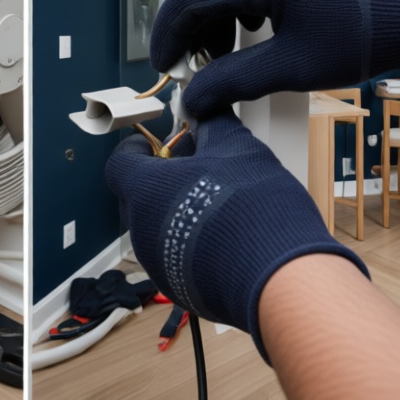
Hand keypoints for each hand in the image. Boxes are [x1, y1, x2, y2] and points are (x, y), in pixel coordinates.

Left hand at [105, 109, 366, 359]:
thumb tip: (208, 112)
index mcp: (145, 191)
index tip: (152, 143)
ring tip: (213, 199)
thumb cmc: (253, 210)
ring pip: (156, 228)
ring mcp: (158, 264)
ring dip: (175, 210)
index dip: (136, 149)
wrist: (279, 278)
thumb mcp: (237, 149)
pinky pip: (174, 256)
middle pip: (137, 196)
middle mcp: (142, 230)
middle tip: (192, 166)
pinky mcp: (180, 288)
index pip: (120, 163)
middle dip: (159, 179)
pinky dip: (189, 241)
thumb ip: (215, 126)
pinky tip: (222, 233)